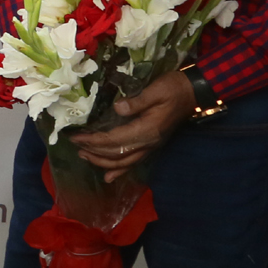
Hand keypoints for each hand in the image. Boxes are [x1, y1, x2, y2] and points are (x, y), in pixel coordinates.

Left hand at [74, 69, 194, 180]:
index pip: (114, 140)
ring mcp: (151, 146)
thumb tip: (117, 107)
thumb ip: (137, 101)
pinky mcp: (151, 144)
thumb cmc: (173, 89)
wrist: (192, 93)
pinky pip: (134, 162)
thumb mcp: (156, 90)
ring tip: (84, 156)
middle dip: (93, 151)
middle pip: (116, 154)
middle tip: (75, 145)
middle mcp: (148, 143)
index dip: (93, 141)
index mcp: (147, 130)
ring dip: (102, 162)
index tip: (76, 137)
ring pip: (123, 162)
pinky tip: (109, 177)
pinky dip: (120, 171)